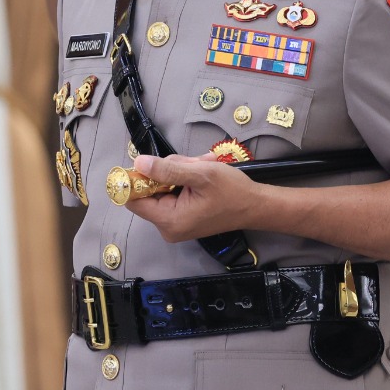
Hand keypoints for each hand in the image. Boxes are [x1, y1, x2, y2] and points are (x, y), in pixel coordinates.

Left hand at [126, 153, 262, 242]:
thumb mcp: (200, 174)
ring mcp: (176, 224)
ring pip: (163, 188)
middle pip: (150, 191)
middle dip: (167, 171)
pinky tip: (203, 172)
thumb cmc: (232, 191)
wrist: (256, 206)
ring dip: (180, 172)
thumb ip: (167, 169)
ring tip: (203, 164)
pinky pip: (174, 193)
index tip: (152, 162)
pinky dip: (186, 179)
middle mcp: (168, 227)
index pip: (134, 200)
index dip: (137, 179)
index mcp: (169, 220)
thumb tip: (139, 163)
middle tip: (191, 162)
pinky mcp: (183, 218)